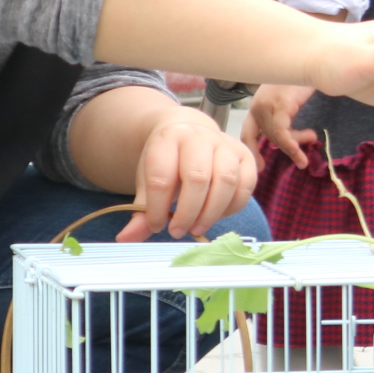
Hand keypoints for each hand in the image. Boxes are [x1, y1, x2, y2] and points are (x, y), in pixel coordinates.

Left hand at [118, 109, 257, 242]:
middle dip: (188, 212)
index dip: (158, 208)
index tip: (156, 226)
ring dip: (211, 213)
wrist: (189, 133)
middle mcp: (200, 136)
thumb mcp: (148, 179)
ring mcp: (227, 144)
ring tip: (197, 228)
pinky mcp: (246, 155)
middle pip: (198, 178)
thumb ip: (141, 210)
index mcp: (168, 138)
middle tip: (178, 231)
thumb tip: (126, 239)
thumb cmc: (168, 160)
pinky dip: (232, 207)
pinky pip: (246, 185)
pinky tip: (216, 216)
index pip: (162, 177)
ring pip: (226, 181)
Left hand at [241, 84, 318, 166]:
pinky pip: (282, 133)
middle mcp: (258, 105)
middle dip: (288, 148)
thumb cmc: (305, 78)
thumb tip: (294, 140)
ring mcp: (267, 104)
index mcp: (258, 104)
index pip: (249, 132)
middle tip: (303, 158)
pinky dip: (290, 145)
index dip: (252, 151)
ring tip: (311, 146)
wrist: (315, 60)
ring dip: (294, 147)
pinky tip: (299, 152)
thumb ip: (286, 118)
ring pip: (276, 137)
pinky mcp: (280, 105)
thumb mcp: (291, 101)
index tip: (261, 166)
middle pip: (268, 136)